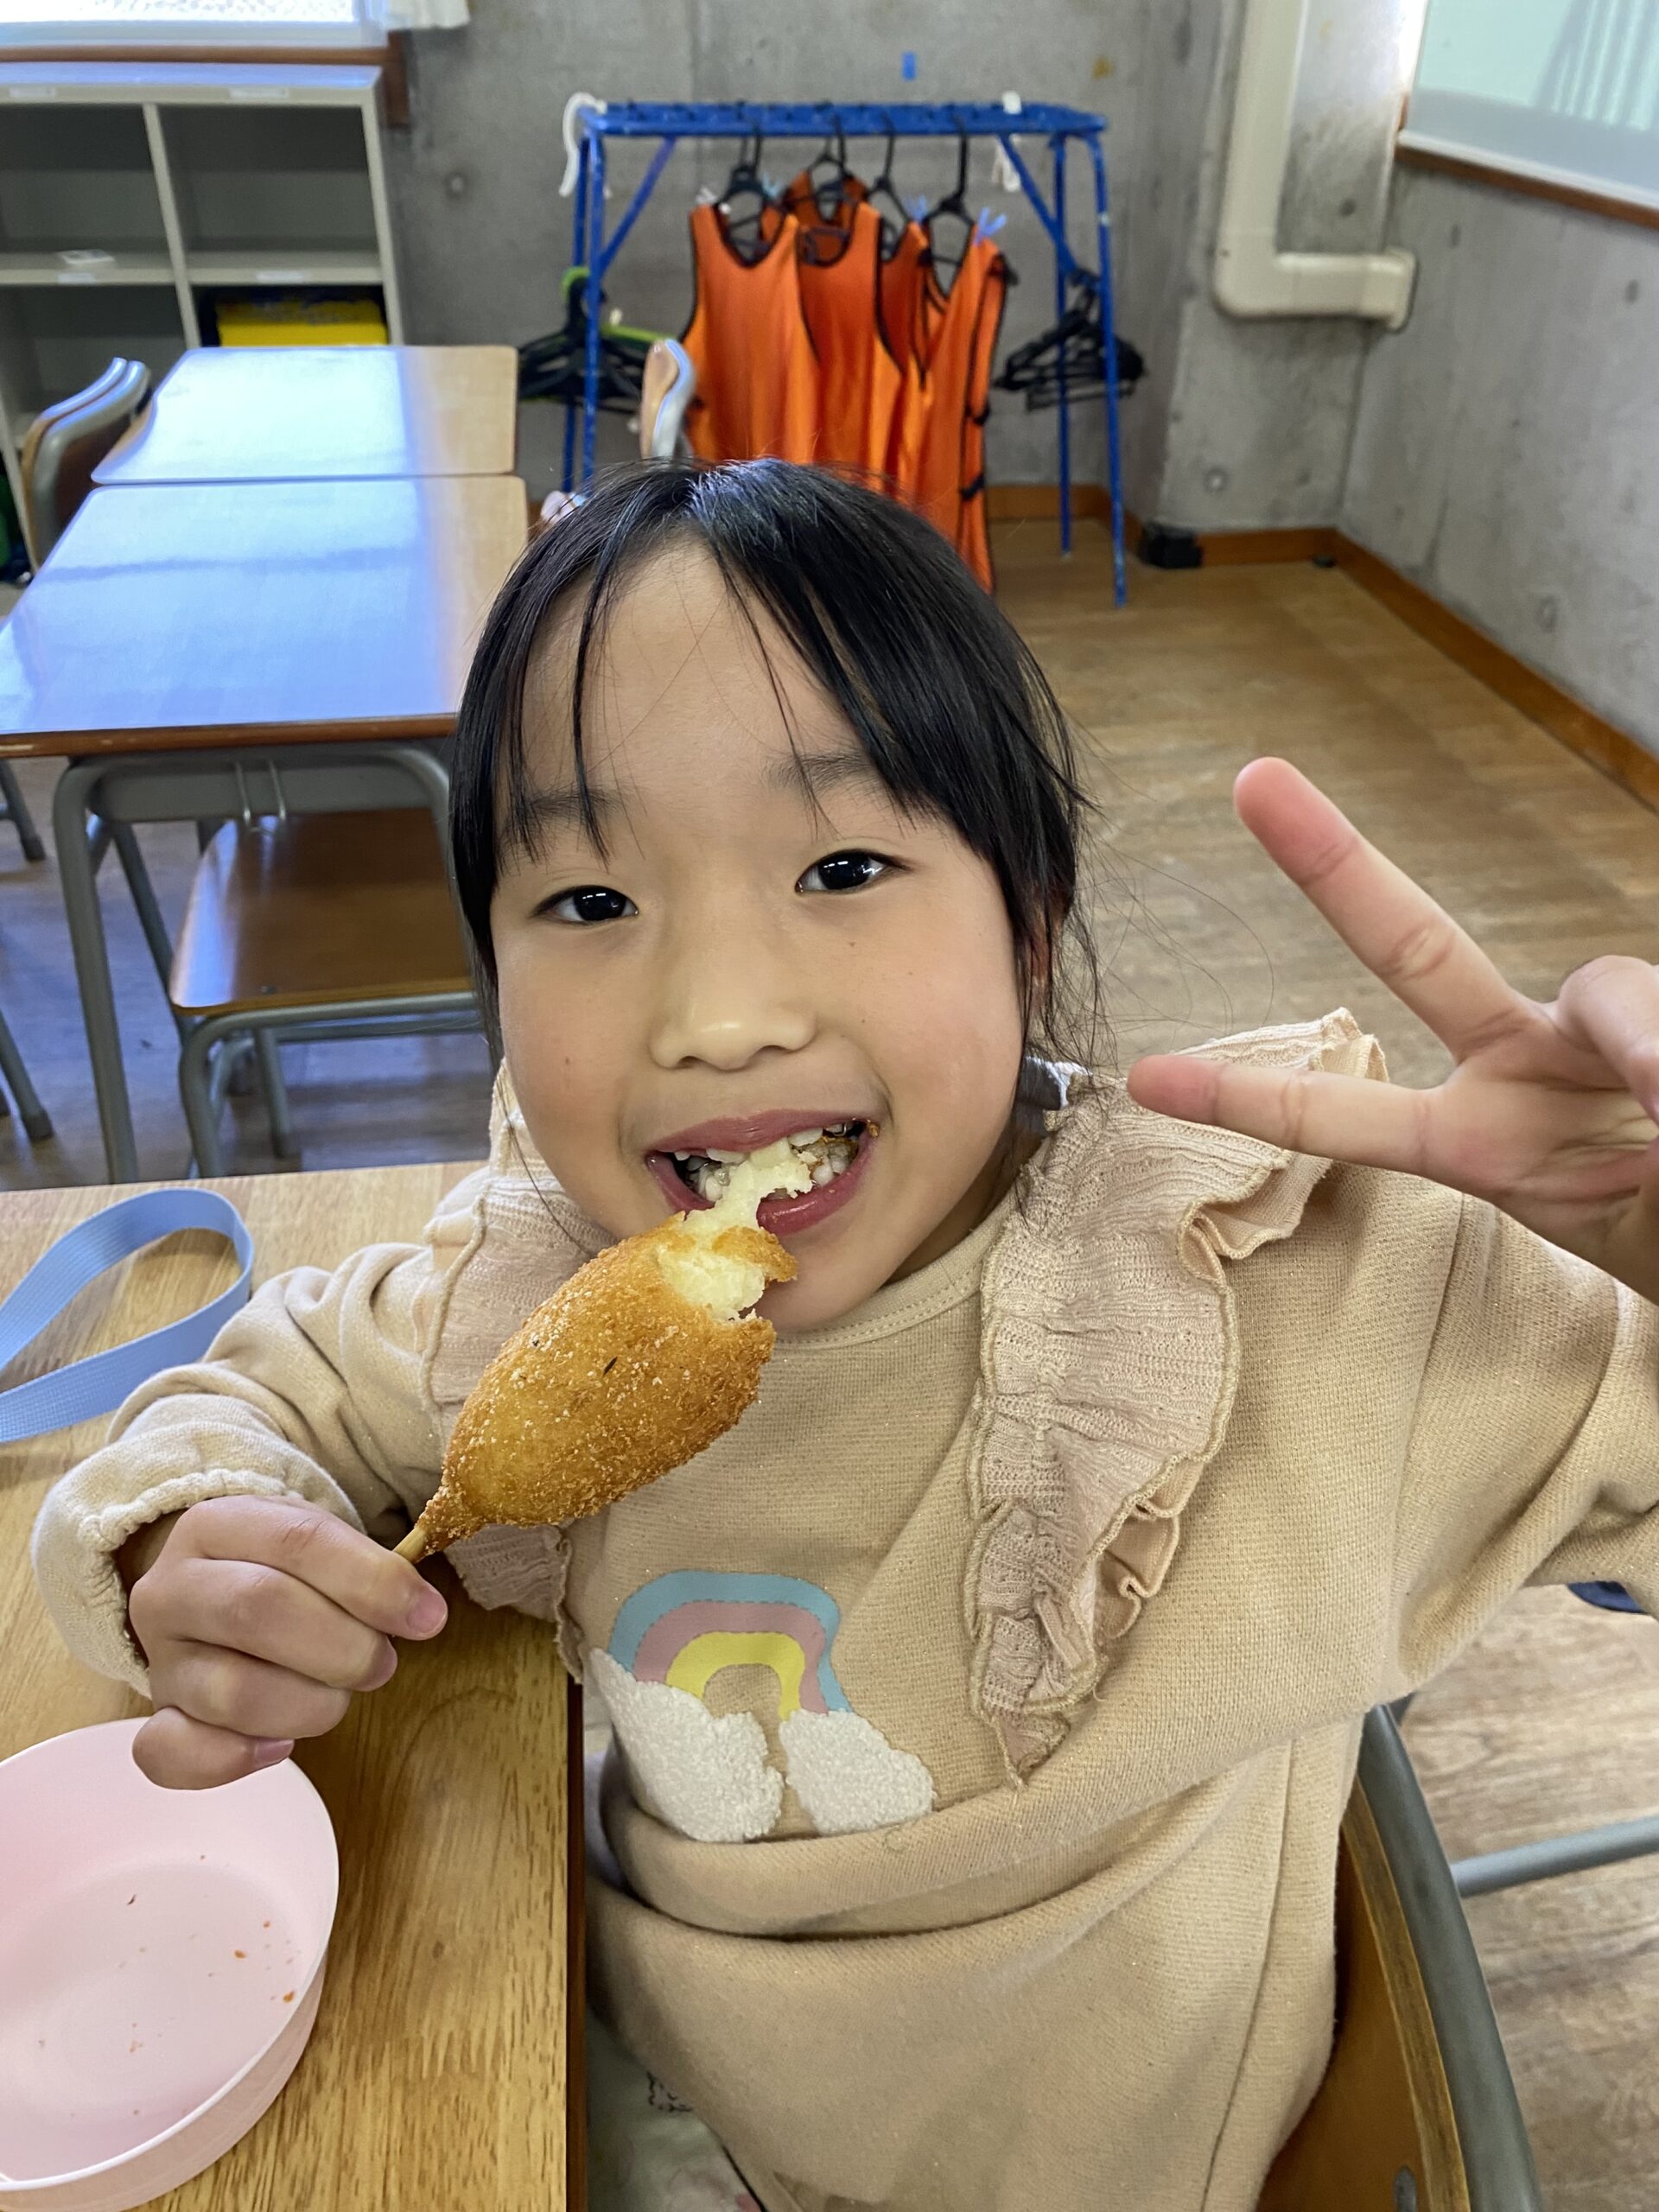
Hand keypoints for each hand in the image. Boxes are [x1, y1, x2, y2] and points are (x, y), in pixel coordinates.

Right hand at [125, 1495, 447, 1789]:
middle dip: (343, 1646)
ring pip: (232, 1691)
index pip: (298, 1540)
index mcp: (217, 1524)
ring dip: (309, 1705)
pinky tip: (279, 1747)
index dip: (372, 1581)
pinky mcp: (157, 1717)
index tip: (426, 1617)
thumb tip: (422, 1614)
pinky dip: (232, 1760)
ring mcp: (160, 1657)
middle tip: (380, 1663)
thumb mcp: (319, 1541)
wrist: (211, 1591)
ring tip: (336, 1696)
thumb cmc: (283, 1569)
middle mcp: (172, 1587)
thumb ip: (367, 1569)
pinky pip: (169, 1754)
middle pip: (258, 1609)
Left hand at [1126, 758, 1658, 1302]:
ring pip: (1607, 984)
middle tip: (1251, 782)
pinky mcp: (1655, 1025)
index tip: (1144, 1079)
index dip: (1251, 1094)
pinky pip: (1657, 1025)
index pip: (1348, 1112)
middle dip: (1331, 867)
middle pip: (1417, 947)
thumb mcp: (1621, 1225)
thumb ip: (1596, 1171)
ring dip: (1646, 1048)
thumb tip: (1655, 1078)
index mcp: (1481, 1138)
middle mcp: (1528, 1062)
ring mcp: (1606, 1033)